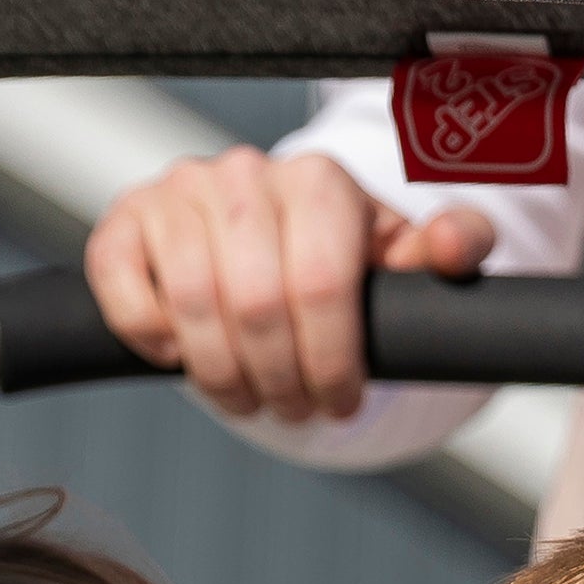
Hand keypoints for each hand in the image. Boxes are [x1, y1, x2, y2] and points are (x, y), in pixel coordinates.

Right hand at [85, 148, 493, 423]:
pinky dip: (152, 339)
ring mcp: (179, 193)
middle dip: (281, 379)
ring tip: (248, 398)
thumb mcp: (400, 258)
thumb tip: (457, 246)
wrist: (266, 244)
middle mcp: (245, 174)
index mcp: (318, 180)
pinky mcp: (125, 222)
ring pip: (192, 304)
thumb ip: (451, 246)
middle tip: (296, 409)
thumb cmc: (337, 260)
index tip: (342, 402)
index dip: (332, 362)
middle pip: (256, 305)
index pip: (321, 283)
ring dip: (222, 376)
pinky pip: (127, 292)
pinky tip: (181, 357)